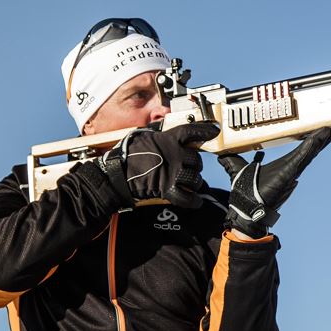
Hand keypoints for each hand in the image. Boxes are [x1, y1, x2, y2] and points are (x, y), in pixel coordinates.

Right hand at [99, 121, 218, 208]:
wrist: (115, 174)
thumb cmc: (125, 154)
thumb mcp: (143, 136)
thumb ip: (158, 134)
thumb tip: (165, 129)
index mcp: (168, 139)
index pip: (191, 131)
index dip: (205, 130)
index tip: (215, 130)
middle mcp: (174, 155)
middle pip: (197, 160)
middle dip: (194, 166)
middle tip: (187, 169)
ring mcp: (172, 172)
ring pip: (195, 179)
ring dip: (194, 183)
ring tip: (188, 184)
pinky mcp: (168, 189)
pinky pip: (188, 198)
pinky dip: (193, 201)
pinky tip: (194, 201)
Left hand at [217, 126, 330, 236]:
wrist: (247, 208)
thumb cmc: (246, 191)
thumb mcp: (236, 167)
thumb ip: (231, 160)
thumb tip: (221, 153)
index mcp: (282, 165)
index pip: (299, 151)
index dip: (308, 141)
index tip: (317, 132)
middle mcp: (290, 167)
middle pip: (308, 150)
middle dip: (320, 139)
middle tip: (330, 129)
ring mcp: (291, 170)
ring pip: (309, 152)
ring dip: (320, 141)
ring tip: (330, 130)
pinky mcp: (290, 172)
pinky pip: (303, 157)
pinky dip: (312, 147)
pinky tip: (319, 138)